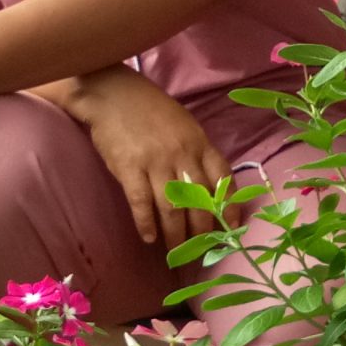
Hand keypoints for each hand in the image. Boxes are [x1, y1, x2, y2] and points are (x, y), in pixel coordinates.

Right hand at [68, 71, 237, 250]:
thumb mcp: (184, 126)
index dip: (230, 205)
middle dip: (202, 230)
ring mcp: (155, 161)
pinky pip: (141, 202)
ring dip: (175, 234)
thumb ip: (196, 153)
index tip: (232, 227)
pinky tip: (149, 237)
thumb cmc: (150, 110)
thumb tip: (208, 187)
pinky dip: (146, 223)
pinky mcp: (129, 167)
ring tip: (176, 252)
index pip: (223, 178)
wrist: (113, 93)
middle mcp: (181, 154)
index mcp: (198, 142)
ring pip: (172, 208)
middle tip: (200, 249)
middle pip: (199, 200)